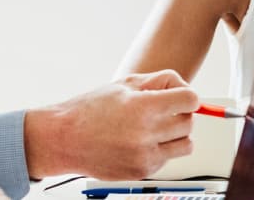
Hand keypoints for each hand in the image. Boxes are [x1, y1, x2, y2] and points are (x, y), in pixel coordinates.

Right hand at [23, 69, 199, 179]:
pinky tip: (140, 141)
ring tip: (154, 127)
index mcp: (143, 107)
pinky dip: (160, 149)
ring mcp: (145, 156)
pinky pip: (167, 159)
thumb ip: (159, 82)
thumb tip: (185, 88)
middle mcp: (146, 134)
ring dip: (176, 134)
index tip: (179, 98)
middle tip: (162, 110)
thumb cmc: (90, 110)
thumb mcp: (125, 85)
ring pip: (185, 144)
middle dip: (180, 114)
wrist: (63, 140)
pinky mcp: (141, 171)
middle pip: (189, 122)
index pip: (190, 100)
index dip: (186, 96)